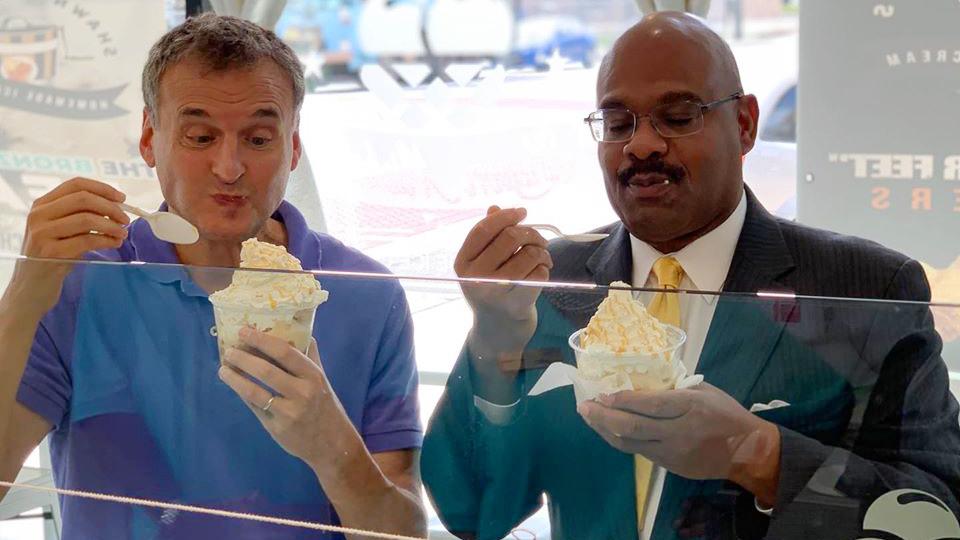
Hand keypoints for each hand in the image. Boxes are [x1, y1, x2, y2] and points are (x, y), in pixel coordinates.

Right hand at [12, 177, 129, 313]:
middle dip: (111, 207)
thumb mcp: (61, 230)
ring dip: (111, 225)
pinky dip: (106, 240)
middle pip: (83, 199)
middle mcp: (38, 215)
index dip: (102, 188)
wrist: (31, 287)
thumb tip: (116, 206)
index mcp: (41, 204)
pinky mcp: (51, 253)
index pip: (75, 184)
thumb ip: (80, 215)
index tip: (122, 198)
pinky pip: (87, 240)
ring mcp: (42, 234)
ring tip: (122, 234)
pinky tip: (114, 243)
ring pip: (87, 219)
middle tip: (125, 219)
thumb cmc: (53, 257)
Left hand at [218, 329, 354, 470]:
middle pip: (266, 371)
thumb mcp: (323, 379)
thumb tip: (300, 331)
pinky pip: (255, 408)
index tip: (244, 331)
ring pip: (255, 391)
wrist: (333, 444)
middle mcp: (302, 392)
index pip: (285, 352)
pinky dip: (242, 394)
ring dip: (235, 378)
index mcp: (313, 375)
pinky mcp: (277, 428)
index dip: (262, 340)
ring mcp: (289, 412)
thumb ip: (310, 357)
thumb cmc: (326, 406)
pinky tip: (235, 386)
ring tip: (223, 369)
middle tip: (229, 351)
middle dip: (243, 358)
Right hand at [455, 206, 551, 364]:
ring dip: (543, 252)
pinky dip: (545, 269)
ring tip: (542, 258)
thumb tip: (495, 208)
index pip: (484, 229)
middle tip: (539, 240)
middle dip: (531, 233)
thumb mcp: (482, 265)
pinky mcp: (516, 303)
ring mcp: (496, 292)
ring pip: (530, 254)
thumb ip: (488, 237)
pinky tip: (542, 272)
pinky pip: (540, 274)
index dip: (505, 216)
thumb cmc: (492, 290)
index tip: (521, 212)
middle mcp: (476, 277)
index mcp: (463, 263)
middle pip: (510, 238)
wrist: (498, 330)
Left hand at [577, 383, 779, 492]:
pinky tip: (608, 429)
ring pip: (630, 443)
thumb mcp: (705, 391)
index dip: (623, 399)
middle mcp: (679, 431)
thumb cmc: (727, 414)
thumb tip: (642, 378)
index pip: (650, 404)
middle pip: (633, 427)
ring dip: (604, 429)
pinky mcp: (669, 466)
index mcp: (690, 407)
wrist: (748, 452)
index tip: (602, 393)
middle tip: (584, 405)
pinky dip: (620, 439)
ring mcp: (672, 452)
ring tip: (588, 416)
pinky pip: (638, 451)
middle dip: (603, 416)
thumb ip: (675, 387)